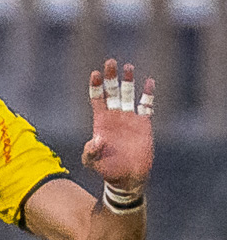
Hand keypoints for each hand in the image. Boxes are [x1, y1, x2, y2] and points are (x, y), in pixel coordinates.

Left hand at [81, 58, 154, 191]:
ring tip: (128, 67)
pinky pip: (146, 105)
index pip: (97, 98)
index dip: (96, 86)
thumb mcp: (92, 161)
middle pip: (112, 91)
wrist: (126, 177)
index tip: (95, 74)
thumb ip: (90, 151)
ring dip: (128, 81)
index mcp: (100, 121)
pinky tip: (149, 82)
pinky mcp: (144, 123)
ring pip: (128, 94)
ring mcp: (129, 118)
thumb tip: (97, 139)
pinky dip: (148, 94)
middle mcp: (114, 116)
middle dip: (111, 77)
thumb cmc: (106, 169)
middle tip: (110, 62)